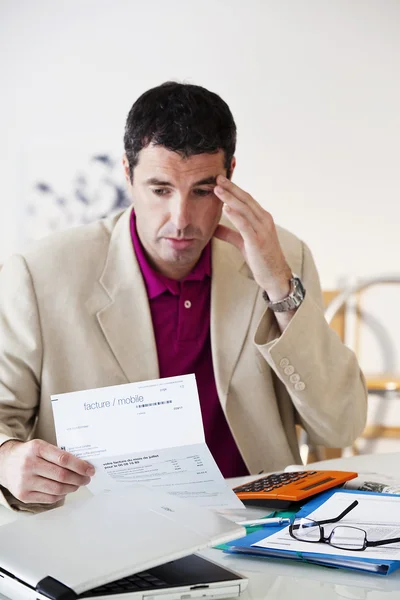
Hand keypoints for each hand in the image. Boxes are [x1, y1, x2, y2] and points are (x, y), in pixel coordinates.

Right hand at [0, 439, 94, 504]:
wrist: (4, 463)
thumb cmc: (28, 454)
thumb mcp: (41, 446)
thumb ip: (59, 454)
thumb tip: (82, 465)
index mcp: (36, 448)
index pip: (64, 459)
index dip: (80, 466)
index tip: (90, 469)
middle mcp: (29, 464)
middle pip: (62, 476)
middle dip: (79, 478)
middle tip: (86, 478)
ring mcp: (25, 481)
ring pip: (57, 489)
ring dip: (72, 488)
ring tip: (77, 484)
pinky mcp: (23, 495)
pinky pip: (49, 498)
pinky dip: (61, 495)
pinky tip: (65, 490)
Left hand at [213, 175, 291, 299]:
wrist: (275, 276)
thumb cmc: (261, 259)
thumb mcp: (243, 243)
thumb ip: (229, 233)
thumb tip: (214, 227)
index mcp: (262, 218)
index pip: (247, 199)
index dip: (234, 189)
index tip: (221, 180)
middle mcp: (264, 221)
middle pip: (246, 200)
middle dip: (231, 188)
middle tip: (218, 177)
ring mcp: (262, 230)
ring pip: (245, 210)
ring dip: (230, 198)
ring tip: (217, 189)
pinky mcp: (257, 241)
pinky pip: (245, 225)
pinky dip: (235, 216)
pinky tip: (225, 208)